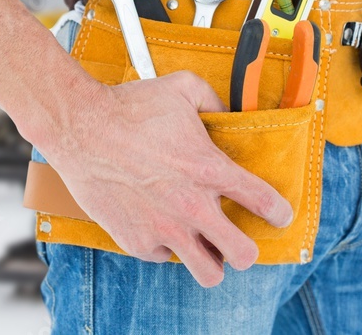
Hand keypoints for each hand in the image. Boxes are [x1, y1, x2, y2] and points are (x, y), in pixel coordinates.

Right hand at [36, 71, 293, 286]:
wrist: (81, 127)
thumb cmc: (131, 107)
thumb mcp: (184, 89)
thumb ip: (216, 103)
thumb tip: (230, 114)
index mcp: (210, 169)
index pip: (263, 201)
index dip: (279, 213)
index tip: (280, 216)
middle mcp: (192, 206)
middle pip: (243, 254)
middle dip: (248, 250)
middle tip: (240, 240)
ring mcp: (164, 228)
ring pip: (208, 273)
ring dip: (212, 261)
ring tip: (207, 248)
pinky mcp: (137, 241)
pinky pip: (165, 257)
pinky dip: (167, 246)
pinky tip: (161, 226)